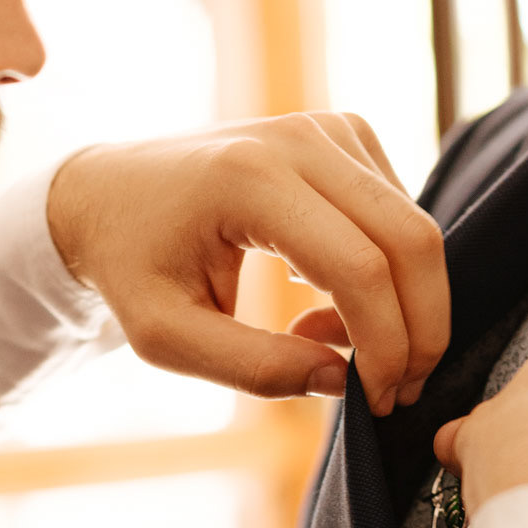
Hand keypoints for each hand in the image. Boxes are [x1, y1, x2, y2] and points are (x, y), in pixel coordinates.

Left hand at [47, 113, 449, 416]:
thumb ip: (252, 367)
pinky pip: (400, 213)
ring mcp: (328, 127)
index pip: (361, 267)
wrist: (107, 192)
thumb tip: (340, 380)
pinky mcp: (345, 134)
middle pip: (411, 241)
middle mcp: (300, 138)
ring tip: (326, 340)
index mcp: (250, 178)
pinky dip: (386, 271)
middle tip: (396, 390)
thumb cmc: (131, 265)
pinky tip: (324, 297)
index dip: (387, 344)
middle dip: (421, 329)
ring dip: (400, 304)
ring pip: (414, 229)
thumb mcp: (166, 336)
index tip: (378, 400)